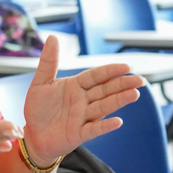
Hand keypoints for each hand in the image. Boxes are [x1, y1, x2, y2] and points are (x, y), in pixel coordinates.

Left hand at [23, 36, 143, 164]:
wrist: (33, 135)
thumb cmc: (38, 109)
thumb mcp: (40, 82)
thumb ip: (48, 61)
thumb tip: (53, 37)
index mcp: (75, 86)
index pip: (96, 76)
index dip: (110, 71)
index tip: (127, 66)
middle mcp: (83, 100)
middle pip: (105, 90)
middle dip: (122, 84)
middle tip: (139, 80)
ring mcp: (83, 117)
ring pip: (104, 107)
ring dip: (119, 100)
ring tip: (134, 94)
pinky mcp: (79, 134)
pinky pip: (94, 129)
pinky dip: (105, 126)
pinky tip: (118, 121)